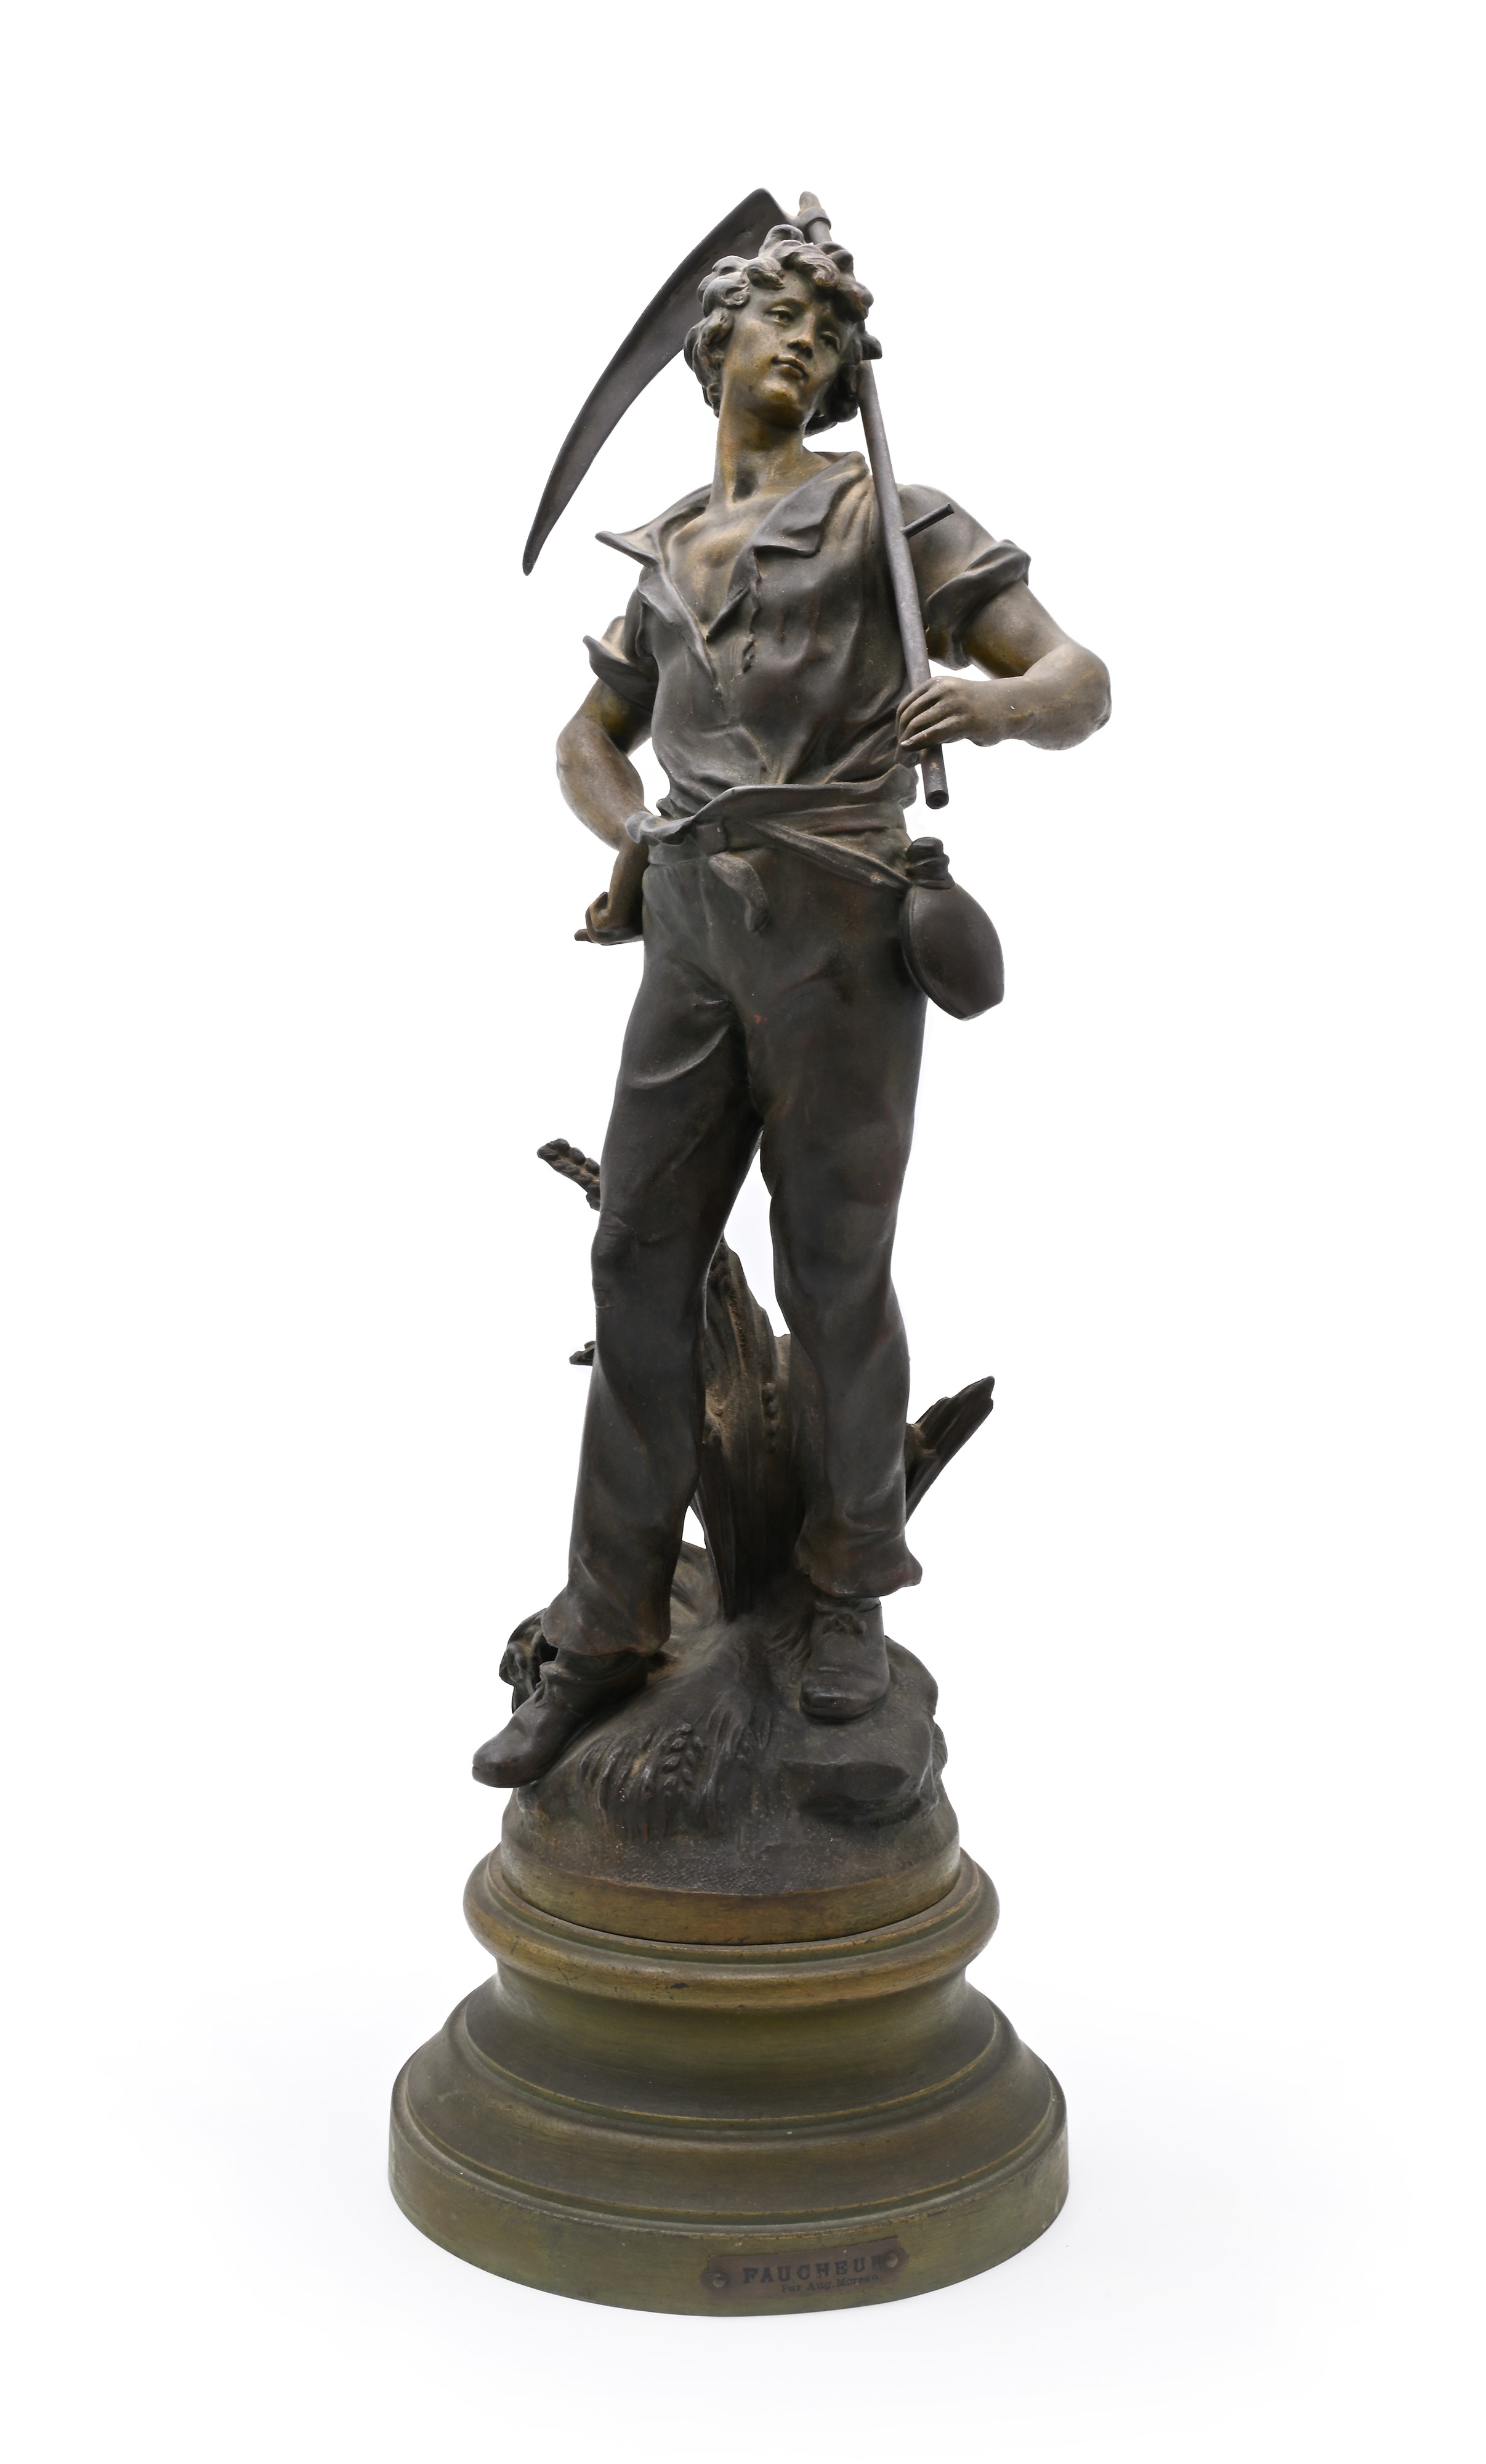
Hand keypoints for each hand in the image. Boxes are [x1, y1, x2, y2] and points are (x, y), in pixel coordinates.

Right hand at [575, 837, 647, 943]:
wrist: (641, 855)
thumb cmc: (631, 873)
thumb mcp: (617, 898)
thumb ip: (603, 914)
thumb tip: (579, 928)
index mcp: (640, 929)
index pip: (612, 940)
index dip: (593, 937)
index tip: (576, 935)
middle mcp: (637, 934)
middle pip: (601, 941)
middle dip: (588, 929)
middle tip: (577, 930)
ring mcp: (629, 930)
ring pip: (596, 934)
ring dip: (591, 912)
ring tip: (605, 894)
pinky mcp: (619, 923)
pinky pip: (596, 924)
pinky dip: (595, 906)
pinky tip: (609, 892)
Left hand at [897, 676, 1026, 754]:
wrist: (1013, 706)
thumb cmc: (979, 709)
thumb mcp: (952, 705)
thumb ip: (932, 714)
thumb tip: (908, 739)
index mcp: (936, 684)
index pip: (906, 706)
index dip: (898, 728)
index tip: (899, 745)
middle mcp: (943, 690)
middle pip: (908, 716)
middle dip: (900, 738)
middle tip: (899, 757)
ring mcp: (954, 703)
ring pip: (917, 724)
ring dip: (907, 745)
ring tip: (905, 761)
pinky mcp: (965, 720)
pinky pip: (934, 733)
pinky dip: (918, 743)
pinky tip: (910, 752)